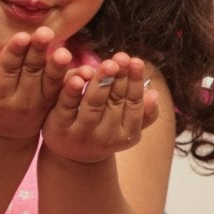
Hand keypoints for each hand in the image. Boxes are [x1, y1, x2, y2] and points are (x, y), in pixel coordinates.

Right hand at [0, 29, 71, 143]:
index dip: (14, 53)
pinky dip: (75, 83)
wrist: (7, 137)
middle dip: (37, 52)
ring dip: (58, 67)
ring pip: (50, 84)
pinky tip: (86, 71)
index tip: (22, 36)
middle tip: (45, 33)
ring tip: (65, 52)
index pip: (6, 70)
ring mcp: (38, 106)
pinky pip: (64, 94)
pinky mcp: (53, 108)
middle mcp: (19, 101)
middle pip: (29, 73)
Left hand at [41, 52, 159, 163]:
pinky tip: (79, 76)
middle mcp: (105, 138)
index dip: (135, 83)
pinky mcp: (59, 128)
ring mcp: (81, 134)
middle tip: (122, 57)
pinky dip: (73, 91)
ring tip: (108, 64)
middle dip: (119, 78)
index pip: (134, 105)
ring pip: (93, 105)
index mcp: (126, 135)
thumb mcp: (126, 127)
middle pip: (115, 103)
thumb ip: (143, 113)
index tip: (136, 61)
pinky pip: (66, 107)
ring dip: (101, 83)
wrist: (70, 156)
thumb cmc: (103, 131)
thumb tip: (154, 94)